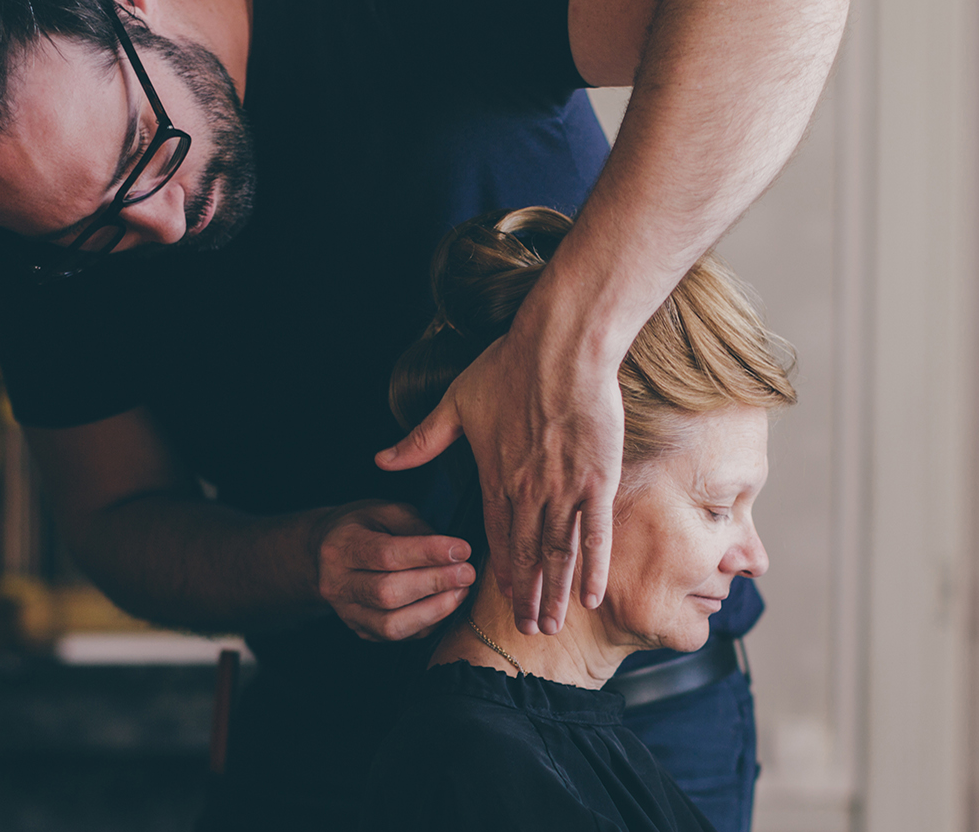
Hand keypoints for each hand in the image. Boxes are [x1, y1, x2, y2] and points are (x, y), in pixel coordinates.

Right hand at [313, 500, 474, 640]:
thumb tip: (451, 551)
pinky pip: (396, 637)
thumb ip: (415, 527)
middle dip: (434, 583)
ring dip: (434, 610)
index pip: (386, 555)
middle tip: (467, 573)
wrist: (326, 552)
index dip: (428, 553)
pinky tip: (445, 605)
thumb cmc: (362, 526)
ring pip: (391, 624)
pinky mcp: (360, 630)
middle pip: (388, 593)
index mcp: (341, 546)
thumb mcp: (386, 511)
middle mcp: (337, 584)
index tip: (461, 549)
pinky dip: (426, 624)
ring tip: (461, 592)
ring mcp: (346, 612)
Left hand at [376, 326, 622, 636]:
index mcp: (495, 477)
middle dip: (527, 597)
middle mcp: (527, 493)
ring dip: (555, 594)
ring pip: (558, 555)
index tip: (503, 597)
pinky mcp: (597, 481)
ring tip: (553, 624)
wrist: (560, 348)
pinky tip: (592, 596)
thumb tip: (381, 460)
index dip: (500, 571)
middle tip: (529, 631)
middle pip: (526, 556)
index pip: (495, 536)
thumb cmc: (510, 366)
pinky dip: (593, 567)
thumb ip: (421, 440)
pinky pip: (595, 534)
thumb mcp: (454, 402)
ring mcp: (563, 490)